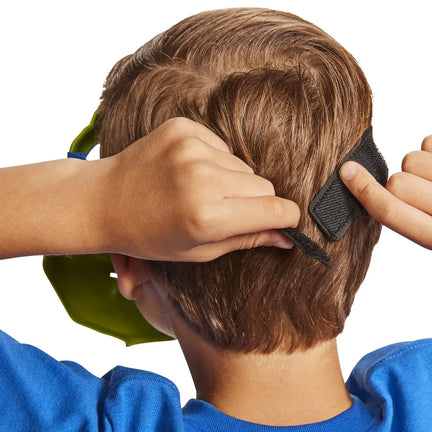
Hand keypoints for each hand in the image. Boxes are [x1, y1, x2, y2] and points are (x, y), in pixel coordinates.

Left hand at [98, 117, 299, 260]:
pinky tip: (189, 173)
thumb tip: (286, 236)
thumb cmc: (148, 235)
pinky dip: (214, 162)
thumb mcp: (198, 250)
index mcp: (208, 216)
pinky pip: (221, 146)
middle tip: (226, 212)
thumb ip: (247, 239)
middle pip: (264, 186)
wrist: (103, 200)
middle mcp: (203, 177)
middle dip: (255, 202)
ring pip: (243, 166)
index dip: (284, 219)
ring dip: (233, 182)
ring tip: (201, 193)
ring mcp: (191, 148)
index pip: (276, 210)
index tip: (282, 223)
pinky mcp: (183, 128)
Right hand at [339, 135, 431, 248]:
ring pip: (411, 159)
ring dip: (419, 163)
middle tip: (420, 190)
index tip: (346, 172)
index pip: (389, 212)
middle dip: (401, 181)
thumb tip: (369, 191)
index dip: (364, 191)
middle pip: (396, 183)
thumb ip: (406, 218)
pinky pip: (429, 141)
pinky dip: (431, 148)